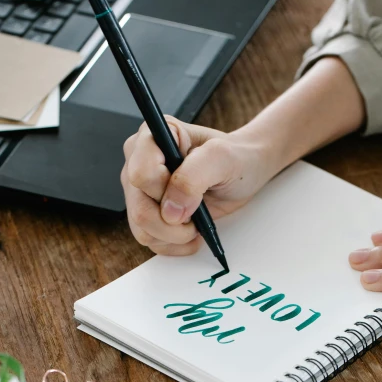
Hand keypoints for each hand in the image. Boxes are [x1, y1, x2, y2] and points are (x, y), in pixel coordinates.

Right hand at [121, 117, 271, 255]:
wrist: (243, 173)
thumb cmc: (235, 159)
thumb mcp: (222, 157)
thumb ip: (193, 176)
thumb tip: (171, 209)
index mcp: (151, 137)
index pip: (140, 175)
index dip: (166, 192)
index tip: (193, 194)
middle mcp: (138, 163)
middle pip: (139, 209)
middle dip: (172, 223)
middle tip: (196, 215)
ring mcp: (140, 191)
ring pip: (142, 230)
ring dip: (174, 236)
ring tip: (196, 223)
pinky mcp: (146, 212)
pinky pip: (150, 240)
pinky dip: (174, 243)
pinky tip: (192, 232)